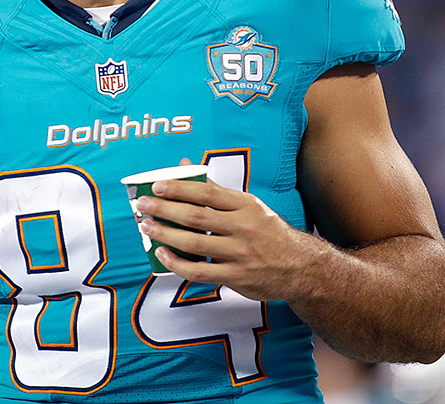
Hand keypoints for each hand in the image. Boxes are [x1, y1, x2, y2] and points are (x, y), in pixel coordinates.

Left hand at [133, 171, 322, 301]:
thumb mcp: (250, 206)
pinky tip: (163, 255)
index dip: (179, 188)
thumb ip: (216, 191)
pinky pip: (200, 271)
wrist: (300, 267)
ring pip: (194, 243)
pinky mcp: (236, 277)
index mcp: (246, 205)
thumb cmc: (269, 232)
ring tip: (147, 227)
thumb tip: (185, 167)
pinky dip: (177, 263)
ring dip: (166, 234)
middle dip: (164, 210)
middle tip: (143, 205)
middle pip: (196, 217)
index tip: (157, 186)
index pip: (208, 193)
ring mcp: (240, 253)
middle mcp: (244, 227)